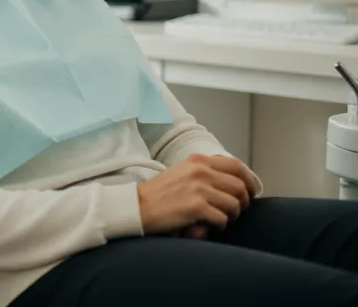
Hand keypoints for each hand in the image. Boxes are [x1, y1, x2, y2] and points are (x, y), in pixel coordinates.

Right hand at [137, 154, 254, 235]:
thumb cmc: (159, 194)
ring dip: (231, 216)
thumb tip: (236, 182)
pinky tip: (208, 226)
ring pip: (235, 204)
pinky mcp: (196, 207)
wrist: (136, 206)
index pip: (237, 166)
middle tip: (234, 211)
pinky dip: (219, 225)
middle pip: (240, 186)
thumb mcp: (182, 172)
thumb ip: (205, 172)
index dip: (250, 181)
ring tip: (218, 219)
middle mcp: (200, 171)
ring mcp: (198, 188)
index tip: (251, 193)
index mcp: (197, 160)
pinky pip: (222, 219)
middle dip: (243, 202)